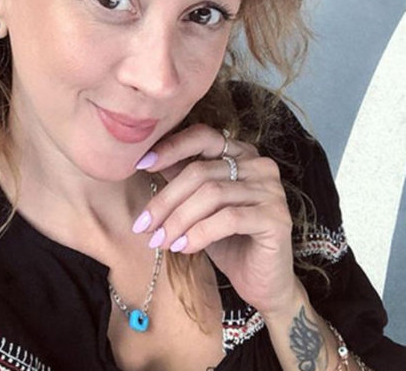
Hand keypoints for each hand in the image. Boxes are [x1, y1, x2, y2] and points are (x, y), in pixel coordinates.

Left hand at [133, 123, 297, 315]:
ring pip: (211, 194)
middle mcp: (259, 164)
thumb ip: (180, 178)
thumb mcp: (197, 205)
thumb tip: (143, 159)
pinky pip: (229, 218)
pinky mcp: (277, 217)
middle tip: (143, 225)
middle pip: (200, 171)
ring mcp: (271, 189)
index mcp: (240, 152)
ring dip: (178, 220)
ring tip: (160, 241)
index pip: (202, 136)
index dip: (170, 147)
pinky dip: (200, 233)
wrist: (261, 282)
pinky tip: (183, 247)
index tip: (140, 165)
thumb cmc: (226, 240)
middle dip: (166, 200)